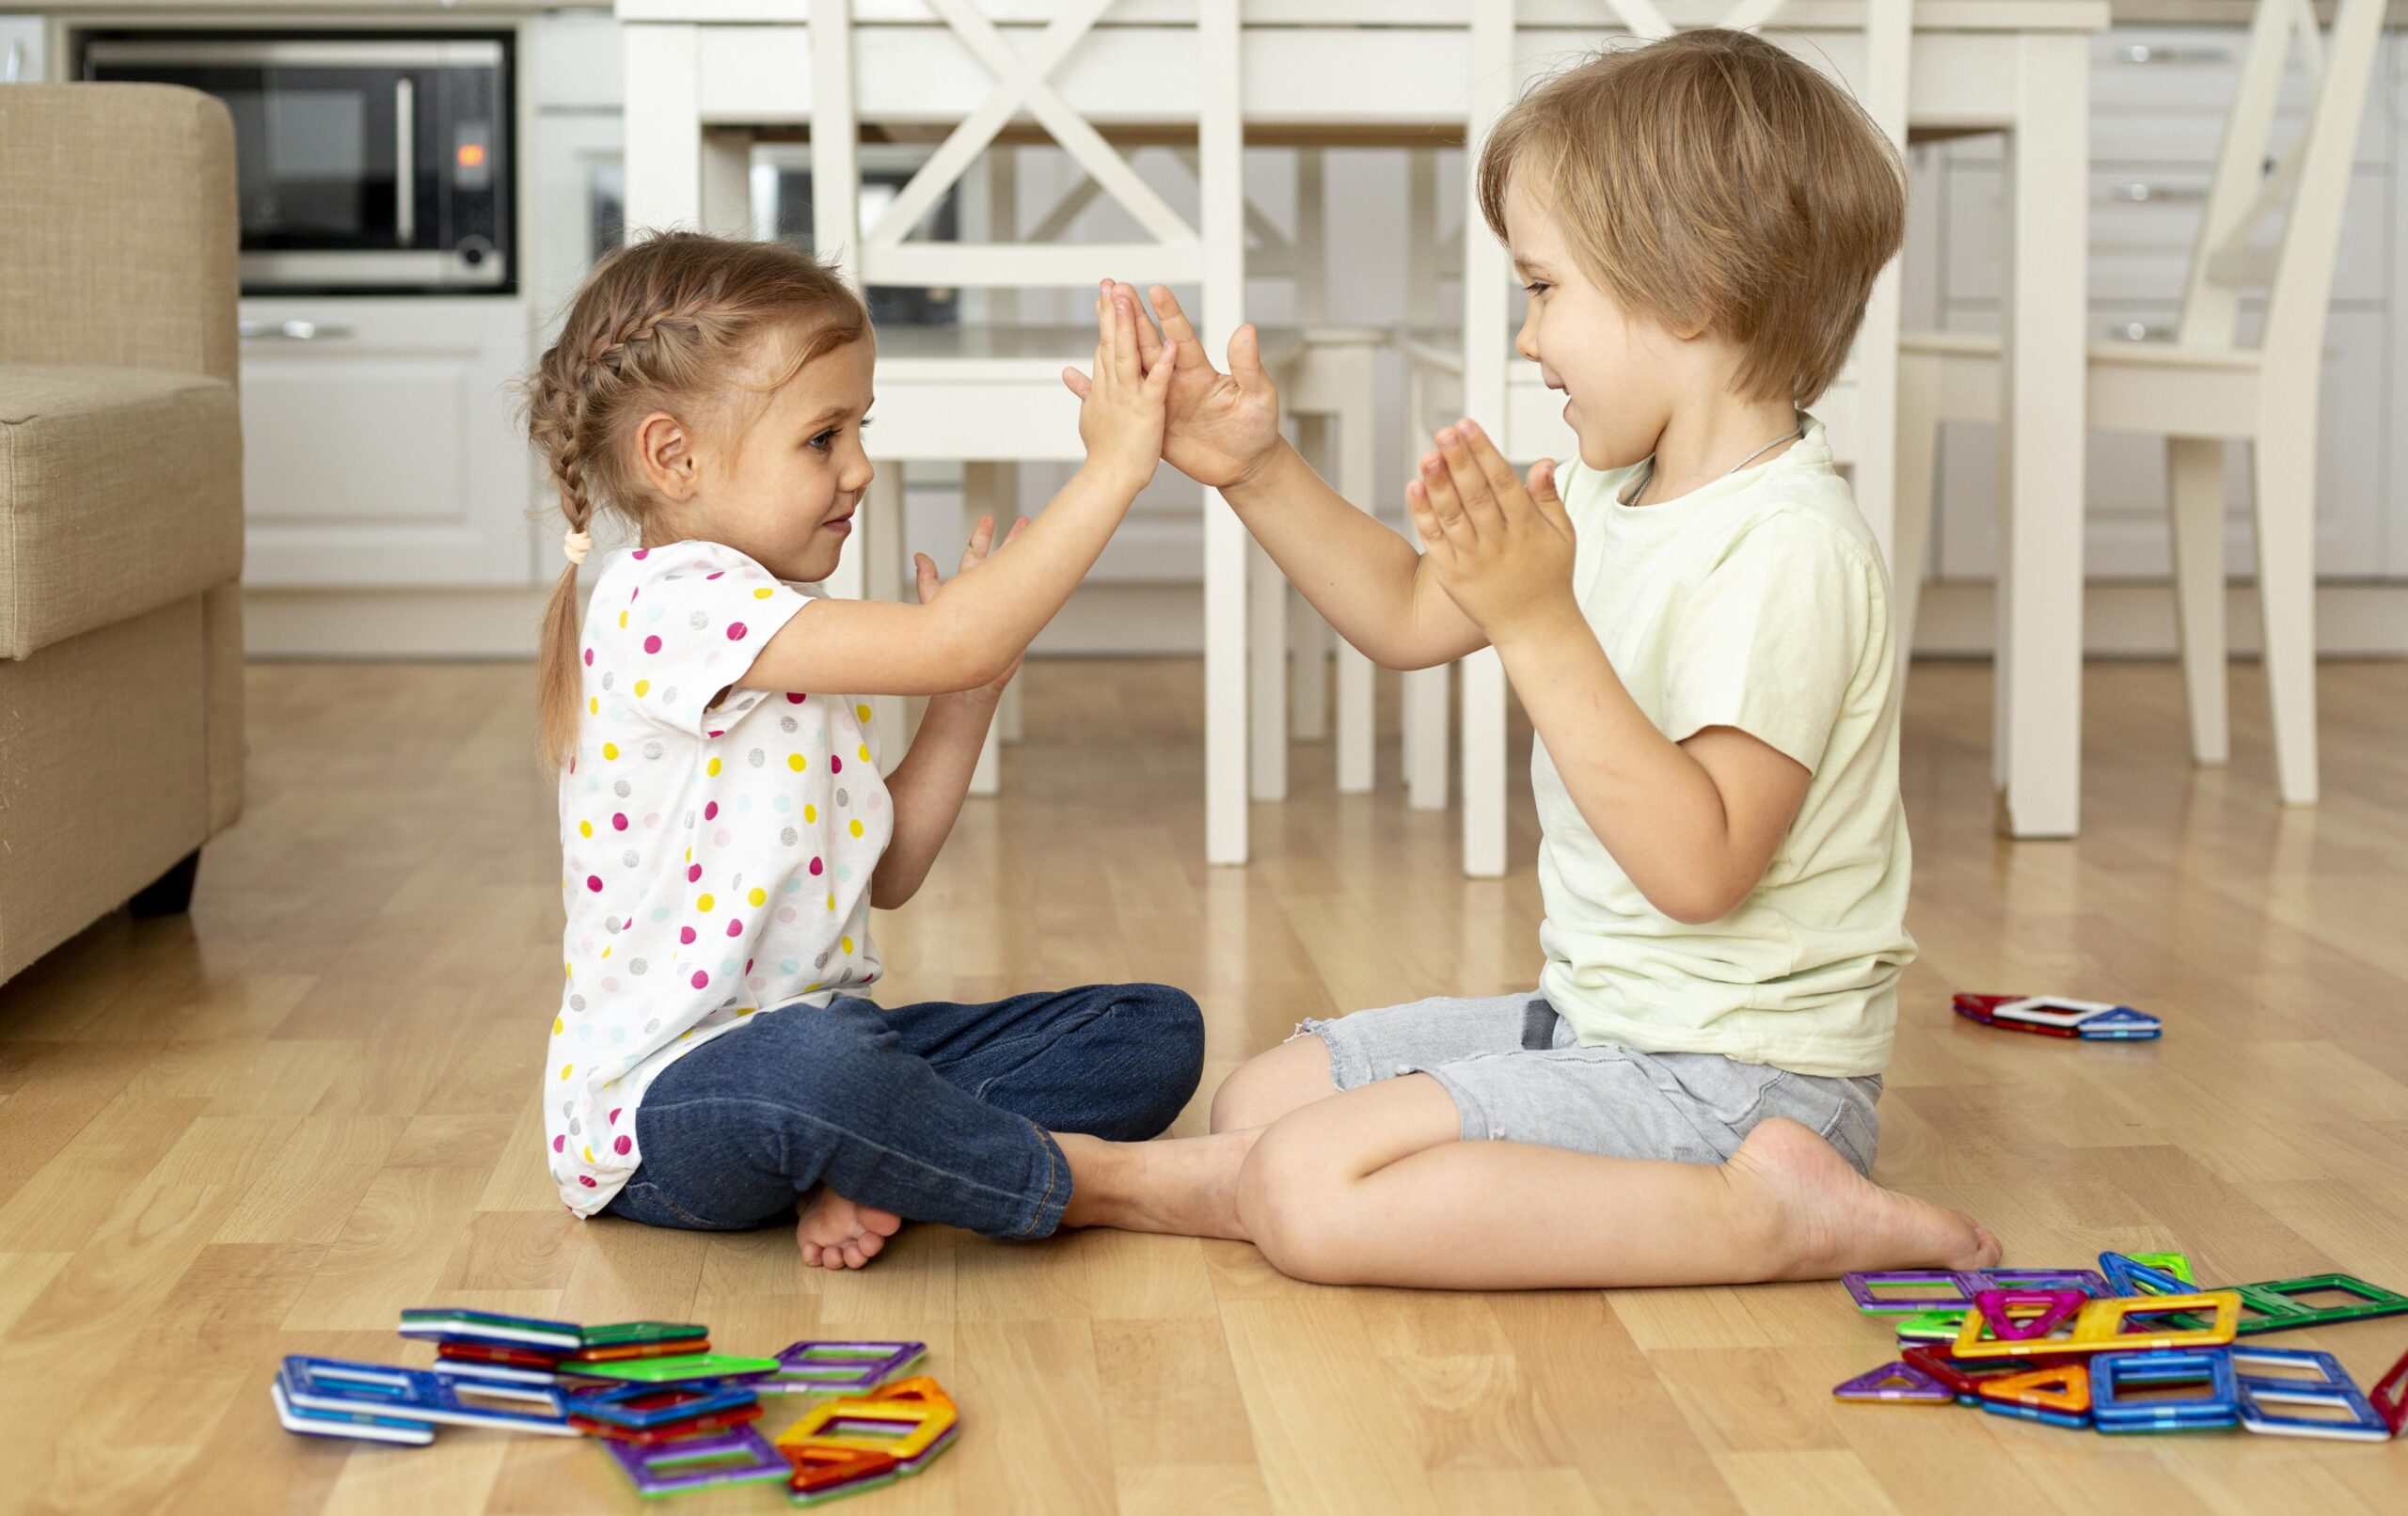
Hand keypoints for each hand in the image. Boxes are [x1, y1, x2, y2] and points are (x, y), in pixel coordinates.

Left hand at [914, 512, 1032, 703]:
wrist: (967, 685)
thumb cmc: (946, 649)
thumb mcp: (934, 608)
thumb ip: (929, 583)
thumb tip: (919, 556)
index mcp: (970, 589)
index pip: (977, 557)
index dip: (982, 537)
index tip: (988, 518)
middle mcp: (990, 596)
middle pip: (1004, 562)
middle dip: (1014, 541)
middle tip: (1025, 521)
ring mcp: (1008, 609)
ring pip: (1019, 578)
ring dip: (1028, 559)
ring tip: (1040, 539)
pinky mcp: (1021, 624)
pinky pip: (1032, 602)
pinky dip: (1040, 587)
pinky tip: (1052, 574)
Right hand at [1064, 283, 1279, 491]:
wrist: (1244, 466)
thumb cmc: (1256, 431)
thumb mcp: (1258, 397)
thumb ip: (1248, 365)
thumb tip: (1246, 330)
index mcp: (1201, 372)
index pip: (1181, 336)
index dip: (1168, 315)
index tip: (1155, 290)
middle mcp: (1177, 380)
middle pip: (1150, 343)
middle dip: (1133, 316)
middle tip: (1117, 288)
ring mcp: (1162, 399)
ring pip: (1132, 365)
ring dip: (1114, 340)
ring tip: (1099, 312)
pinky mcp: (1151, 421)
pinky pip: (1122, 400)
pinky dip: (1098, 389)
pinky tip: (1078, 374)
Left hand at [1406, 419, 1577, 642]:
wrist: (1534, 629)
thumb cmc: (1550, 579)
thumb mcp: (1562, 536)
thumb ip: (1549, 497)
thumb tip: (1543, 461)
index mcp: (1527, 528)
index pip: (1502, 481)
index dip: (1484, 451)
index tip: (1468, 425)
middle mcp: (1499, 543)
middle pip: (1475, 494)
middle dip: (1459, 460)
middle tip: (1444, 430)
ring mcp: (1474, 560)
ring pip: (1452, 516)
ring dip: (1438, 483)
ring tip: (1427, 453)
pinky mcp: (1453, 577)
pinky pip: (1435, 541)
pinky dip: (1423, 515)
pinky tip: (1414, 488)